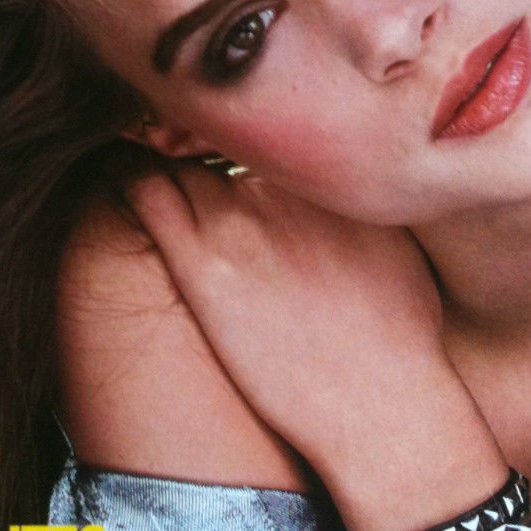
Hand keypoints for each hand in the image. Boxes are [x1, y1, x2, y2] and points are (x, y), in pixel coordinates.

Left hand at [128, 166, 509, 530]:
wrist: (381, 405)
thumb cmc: (402, 335)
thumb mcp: (398, 240)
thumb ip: (359, 197)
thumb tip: (347, 182)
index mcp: (327, 176)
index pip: (264, 125)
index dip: (244, 129)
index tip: (233, 143)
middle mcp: (281, 188)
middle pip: (218, 135)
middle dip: (199, 138)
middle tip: (182, 149)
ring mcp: (239, 225)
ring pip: (176, 159)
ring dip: (164, 158)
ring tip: (152, 165)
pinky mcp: (202, 268)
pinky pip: (144, 195)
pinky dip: (131, 180)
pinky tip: (128, 184)